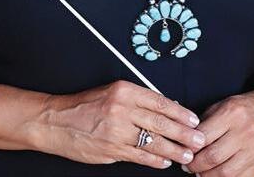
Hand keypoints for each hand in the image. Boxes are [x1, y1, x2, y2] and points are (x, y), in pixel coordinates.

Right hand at [31, 79, 206, 169]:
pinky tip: (164, 162)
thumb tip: (164, 108)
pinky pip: (138, 156)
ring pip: (152, 141)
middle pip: (160, 122)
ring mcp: (116, 131)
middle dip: (183, 133)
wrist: (55, 121)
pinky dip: (154, 161)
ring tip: (186, 155)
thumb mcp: (110, 92)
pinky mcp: (111, 149)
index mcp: (124, 90)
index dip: (180, 112)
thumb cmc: (84, 105)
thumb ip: (136, 100)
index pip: (159, 101)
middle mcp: (122, 109)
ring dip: (173, 150)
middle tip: (198, 139)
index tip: (193, 119)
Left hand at [181, 88, 253, 176]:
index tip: (184, 151)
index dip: (190, 147)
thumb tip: (187, 139)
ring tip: (200, 172)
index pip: (204, 136)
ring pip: (225, 173)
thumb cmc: (246, 109)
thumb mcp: (223, 105)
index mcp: (232, 113)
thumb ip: (205, 122)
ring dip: (207, 176)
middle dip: (195, 165)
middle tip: (188, 166)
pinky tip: (216, 174)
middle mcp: (245, 132)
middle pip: (213, 157)